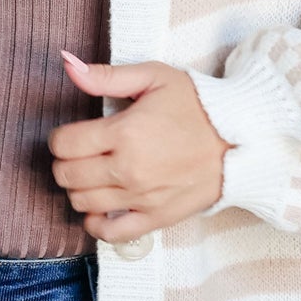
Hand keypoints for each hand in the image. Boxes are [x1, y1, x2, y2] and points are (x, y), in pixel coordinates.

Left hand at [48, 53, 227, 239]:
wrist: (240, 140)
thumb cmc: (198, 106)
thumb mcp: (155, 77)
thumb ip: (109, 76)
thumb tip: (70, 67)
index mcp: (125, 132)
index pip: (65, 143)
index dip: (60, 138)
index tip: (72, 135)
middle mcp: (128, 169)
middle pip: (67, 175)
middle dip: (65, 162)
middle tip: (80, 154)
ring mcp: (141, 198)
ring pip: (81, 202)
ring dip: (78, 189)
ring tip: (92, 176)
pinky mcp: (155, 218)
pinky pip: (110, 232)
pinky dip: (95, 223)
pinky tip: (99, 208)